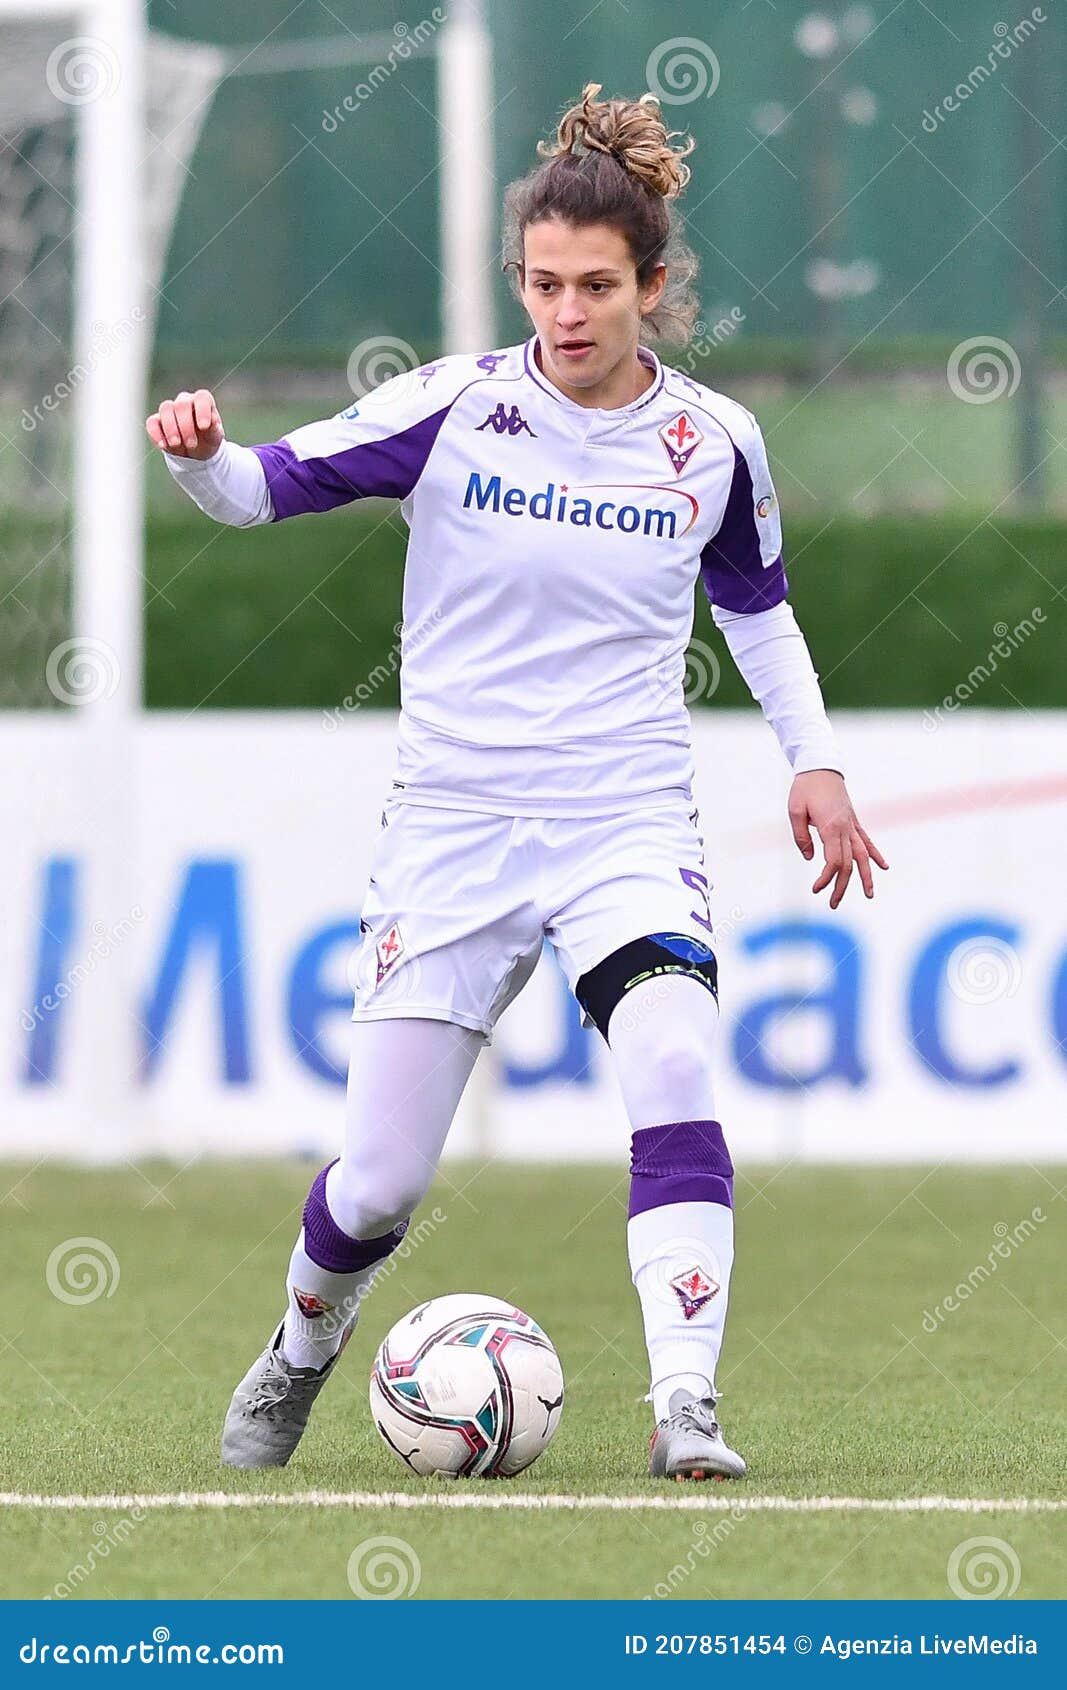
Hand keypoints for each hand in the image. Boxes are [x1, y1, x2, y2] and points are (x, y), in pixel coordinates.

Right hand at [145, 388, 223, 459]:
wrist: (195, 452)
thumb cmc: (208, 439)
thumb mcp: (215, 437)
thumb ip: (214, 429)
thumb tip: (213, 421)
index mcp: (202, 402)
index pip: (202, 397)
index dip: (202, 410)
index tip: (204, 427)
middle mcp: (185, 401)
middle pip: (182, 405)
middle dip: (186, 426)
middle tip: (192, 444)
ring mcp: (170, 410)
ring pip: (165, 409)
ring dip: (171, 428)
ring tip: (176, 444)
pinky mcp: (157, 422)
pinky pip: (151, 422)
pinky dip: (156, 434)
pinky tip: (163, 446)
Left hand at [788, 769, 887, 908]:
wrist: (820, 766)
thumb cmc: (804, 788)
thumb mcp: (794, 811)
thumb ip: (801, 836)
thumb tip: (810, 857)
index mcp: (831, 827)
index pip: (834, 861)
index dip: (827, 878)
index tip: (816, 889)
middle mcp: (846, 828)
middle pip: (849, 863)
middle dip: (843, 886)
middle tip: (833, 904)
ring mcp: (852, 824)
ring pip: (862, 855)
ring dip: (866, 875)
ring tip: (870, 894)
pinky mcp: (853, 820)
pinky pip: (866, 840)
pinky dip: (875, 854)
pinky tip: (883, 866)